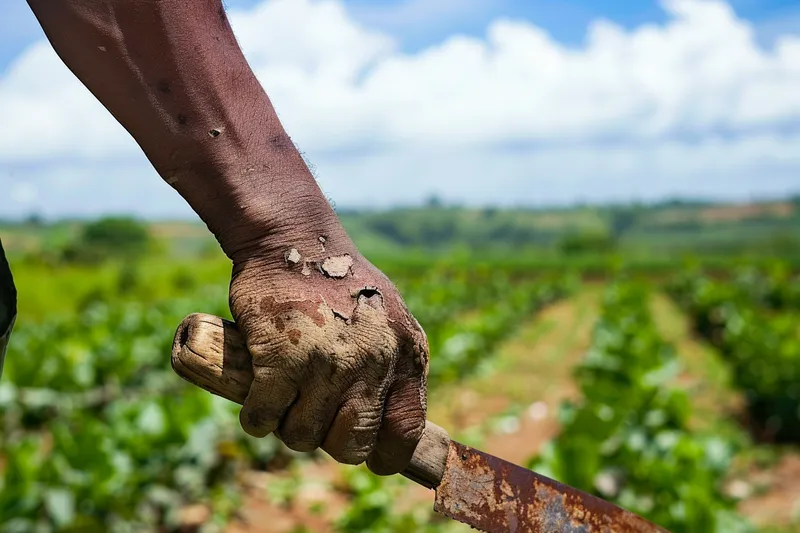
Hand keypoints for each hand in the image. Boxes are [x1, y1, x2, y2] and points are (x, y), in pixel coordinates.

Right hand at [227, 234, 428, 475]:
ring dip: (288, 427)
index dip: (385, 455)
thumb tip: (387, 424)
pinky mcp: (281, 360)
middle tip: (314, 419)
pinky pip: (264, 419)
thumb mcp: (387, 319)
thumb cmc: (338, 281)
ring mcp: (327, 363)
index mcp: (406, 354)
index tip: (367, 456)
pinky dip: (256, 417)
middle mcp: (373, 362)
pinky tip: (257, 402)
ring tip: (285, 401)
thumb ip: (392, 364)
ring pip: (303, 436)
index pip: (406, 432)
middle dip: (329, 442)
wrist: (293, 239)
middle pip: (352, 445)